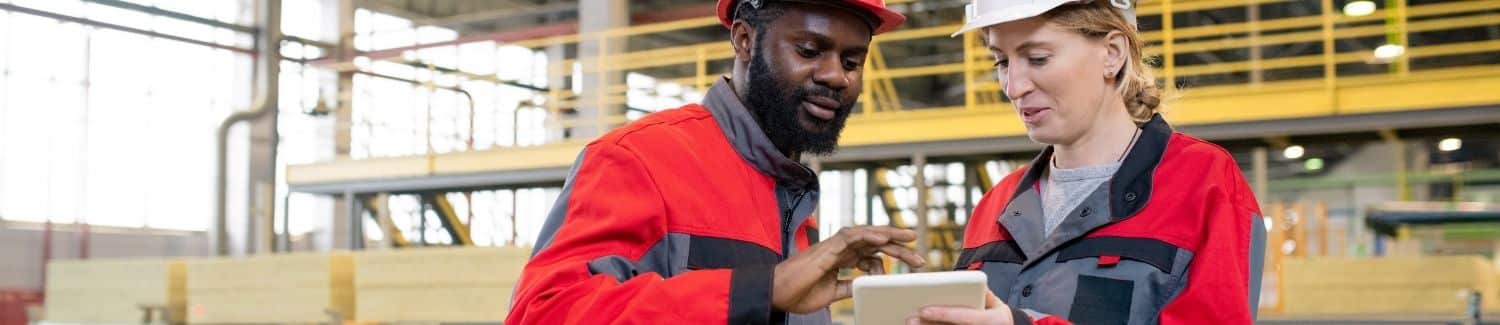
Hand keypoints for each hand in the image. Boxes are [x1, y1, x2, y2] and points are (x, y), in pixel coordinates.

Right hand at [771, 226, 926, 312]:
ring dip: (889, 234)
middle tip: (920, 256)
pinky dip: (868, 235)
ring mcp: (834, 246)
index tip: (911, 266)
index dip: (893, 258)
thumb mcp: (832, 293)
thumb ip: (848, 287)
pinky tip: (884, 239)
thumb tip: (865, 287)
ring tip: (909, 236)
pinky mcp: (827, 248)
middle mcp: (841, 249)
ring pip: (867, 234)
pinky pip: (851, 237)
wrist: (777, 293)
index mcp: (843, 259)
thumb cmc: (799, 292)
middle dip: (899, 246)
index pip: (873, 254)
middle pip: (875, 242)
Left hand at [907, 290, 1013, 324]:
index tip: (924, 309)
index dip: (943, 314)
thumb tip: (964, 281)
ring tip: (911, 323)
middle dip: (929, 324)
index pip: (964, 316)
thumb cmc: (997, 315)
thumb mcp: (995, 302)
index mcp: (991, 320)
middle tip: (909, 318)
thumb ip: (981, 291)